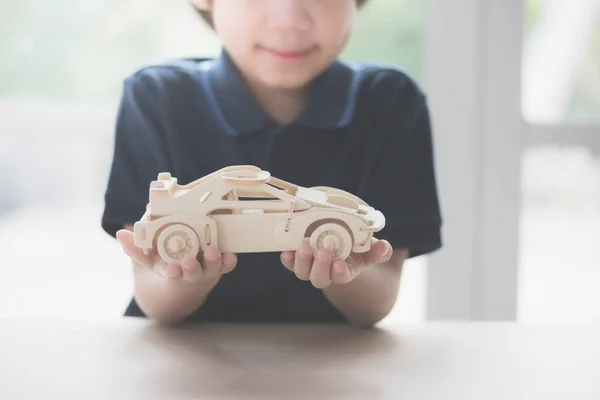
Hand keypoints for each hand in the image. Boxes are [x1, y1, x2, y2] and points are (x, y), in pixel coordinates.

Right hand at [116, 229, 236, 282]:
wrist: (188, 275)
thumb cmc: (166, 262)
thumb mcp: (147, 258)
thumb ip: (135, 248)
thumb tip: (121, 233)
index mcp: (171, 270)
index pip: (169, 272)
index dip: (170, 271)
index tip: (171, 270)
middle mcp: (190, 271)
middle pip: (193, 273)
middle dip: (191, 269)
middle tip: (189, 262)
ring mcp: (206, 268)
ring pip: (212, 269)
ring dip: (213, 262)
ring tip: (213, 253)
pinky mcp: (220, 263)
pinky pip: (226, 264)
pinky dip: (229, 261)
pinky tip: (230, 255)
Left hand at [280, 238, 392, 288]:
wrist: (338, 239)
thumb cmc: (355, 246)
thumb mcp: (368, 247)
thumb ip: (377, 250)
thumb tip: (385, 248)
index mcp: (344, 271)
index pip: (342, 277)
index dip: (340, 272)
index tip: (339, 264)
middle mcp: (325, 272)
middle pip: (319, 279)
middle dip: (320, 267)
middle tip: (323, 252)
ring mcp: (310, 266)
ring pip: (303, 272)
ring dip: (302, 261)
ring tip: (304, 246)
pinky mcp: (297, 257)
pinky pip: (290, 262)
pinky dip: (287, 259)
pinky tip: (286, 251)